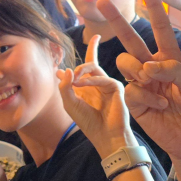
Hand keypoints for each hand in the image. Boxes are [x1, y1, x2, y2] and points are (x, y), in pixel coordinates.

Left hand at [55, 35, 134, 159]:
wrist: (105, 136)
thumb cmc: (88, 123)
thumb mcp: (70, 104)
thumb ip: (65, 87)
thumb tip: (66, 69)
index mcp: (85, 88)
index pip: (84, 68)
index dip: (87, 53)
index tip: (86, 43)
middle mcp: (96, 85)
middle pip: (92, 62)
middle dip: (85, 56)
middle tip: (71, 70)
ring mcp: (106, 85)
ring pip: (94, 67)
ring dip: (82, 69)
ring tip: (75, 81)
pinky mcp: (116, 88)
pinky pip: (102, 78)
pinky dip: (90, 80)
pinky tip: (81, 85)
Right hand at [98, 0, 180, 164]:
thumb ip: (174, 69)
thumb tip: (148, 65)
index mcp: (171, 59)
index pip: (160, 28)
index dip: (153, 7)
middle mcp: (153, 68)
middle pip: (131, 39)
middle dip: (117, 20)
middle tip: (100, 1)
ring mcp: (142, 84)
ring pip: (127, 62)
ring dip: (140, 70)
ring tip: (155, 83)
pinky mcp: (134, 102)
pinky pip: (130, 88)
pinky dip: (146, 95)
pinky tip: (161, 104)